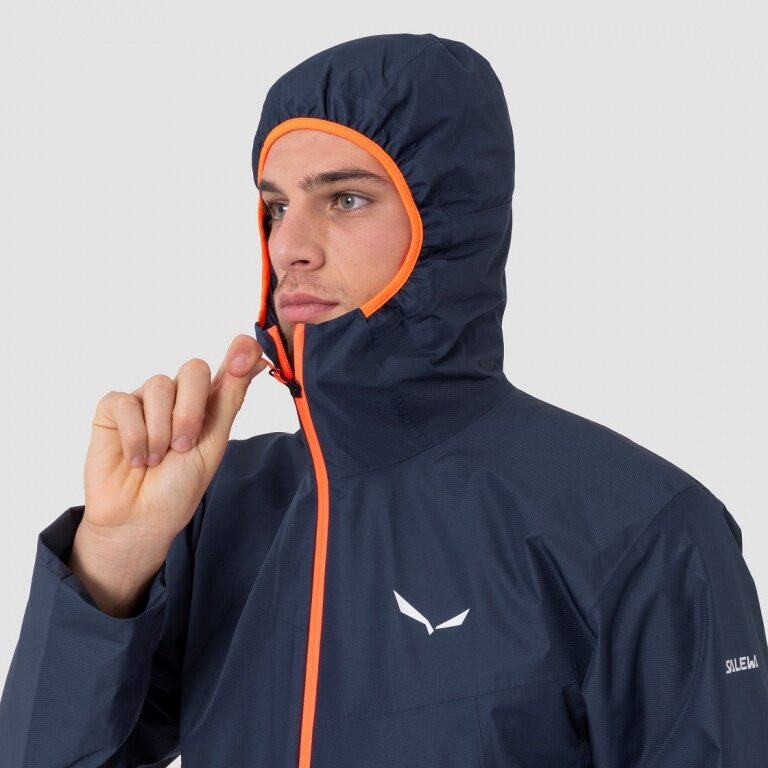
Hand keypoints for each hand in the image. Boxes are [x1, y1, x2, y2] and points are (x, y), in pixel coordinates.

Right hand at [82, 334, 267, 547]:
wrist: (141, 519)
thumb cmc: (180, 485)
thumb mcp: (213, 442)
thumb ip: (230, 398)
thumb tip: (258, 358)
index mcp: (208, 404)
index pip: (229, 365)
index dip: (240, 352)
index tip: (245, 357)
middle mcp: (177, 396)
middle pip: (194, 369)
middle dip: (191, 412)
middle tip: (183, 447)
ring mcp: (145, 399)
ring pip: (159, 386)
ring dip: (161, 431)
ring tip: (157, 458)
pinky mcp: (114, 409)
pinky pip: (126, 403)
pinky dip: (135, 437)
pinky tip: (135, 458)